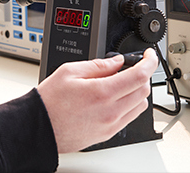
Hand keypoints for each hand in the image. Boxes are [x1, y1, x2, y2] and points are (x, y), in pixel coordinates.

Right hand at [37, 47, 158, 153]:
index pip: (139, 76)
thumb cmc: (49, 100)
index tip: (148, 55)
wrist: (40, 127)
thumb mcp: (68, 71)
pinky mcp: (108, 134)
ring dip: (137, 90)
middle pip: (143, 90)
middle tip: (130, 66)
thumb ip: (97, 65)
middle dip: (142, 74)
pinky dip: (129, 104)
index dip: (149, 62)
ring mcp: (111, 125)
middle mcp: (111, 111)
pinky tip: (114, 97)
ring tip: (120, 82)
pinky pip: (129, 117)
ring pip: (140, 105)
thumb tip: (116, 61)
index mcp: (101, 92)